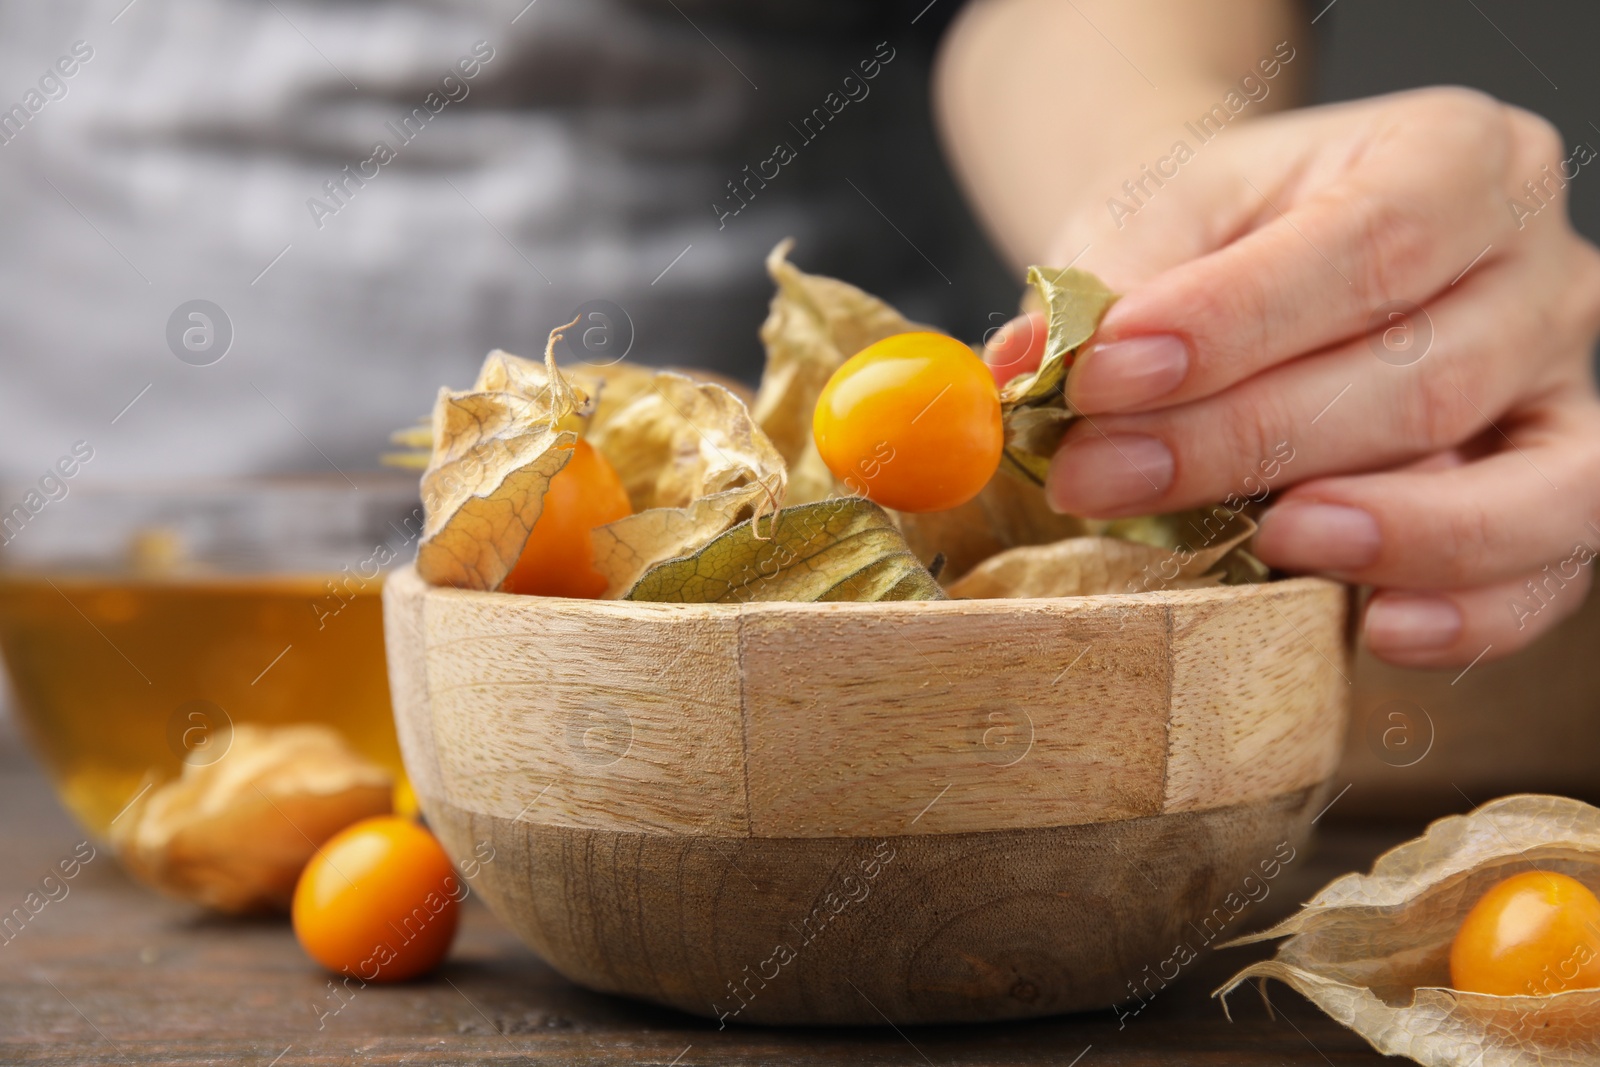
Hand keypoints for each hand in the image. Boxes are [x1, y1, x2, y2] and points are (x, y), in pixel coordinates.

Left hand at [984, 88, 1599, 667]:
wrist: (1254, 262)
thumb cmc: (1212, 240)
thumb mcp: (1150, 222)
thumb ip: (1102, 292)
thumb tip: (1029, 371)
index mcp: (1452, 157)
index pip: (1366, 242)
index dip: (1235, 323)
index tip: (1104, 378)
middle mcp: (1536, 265)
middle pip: (1428, 374)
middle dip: (1252, 443)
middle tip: (1107, 480)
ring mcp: (1560, 383)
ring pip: (1529, 481)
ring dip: (1392, 530)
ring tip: (1275, 543)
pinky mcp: (1554, 485)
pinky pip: (1551, 566)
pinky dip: (1472, 612)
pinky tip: (1376, 626)